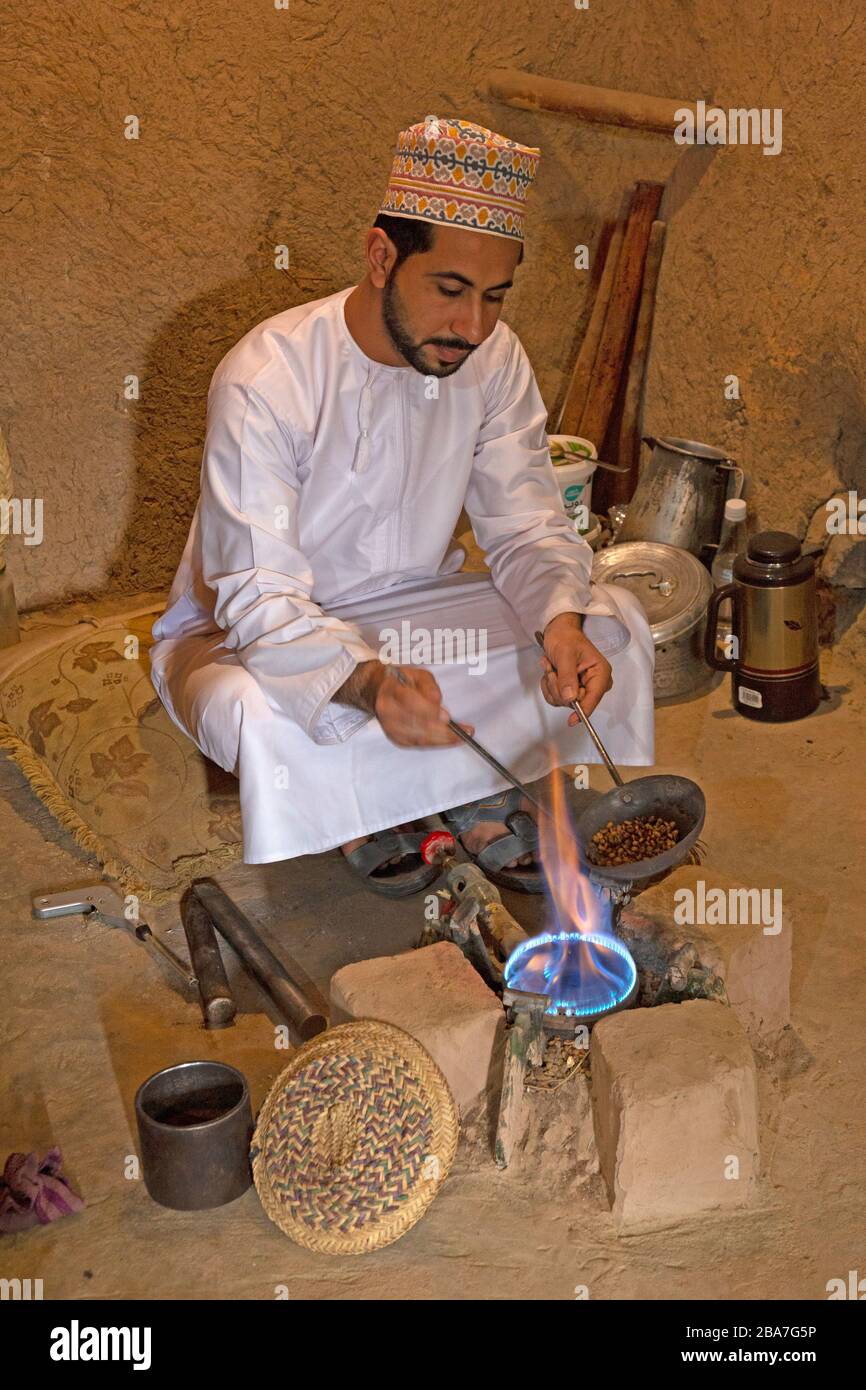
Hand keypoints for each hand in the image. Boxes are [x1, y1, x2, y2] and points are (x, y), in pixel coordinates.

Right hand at [337, 661, 474, 747]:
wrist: (379, 692)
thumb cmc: (400, 681)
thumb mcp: (417, 674)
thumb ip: (429, 687)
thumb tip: (437, 703)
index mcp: (392, 691)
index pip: (410, 703)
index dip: (429, 711)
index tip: (447, 717)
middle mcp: (388, 712)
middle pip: (416, 725)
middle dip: (442, 730)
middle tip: (463, 731)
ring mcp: (390, 727)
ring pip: (419, 738)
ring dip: (442, 740)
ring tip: (461, 738)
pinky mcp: (396, 738)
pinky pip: (418, 744)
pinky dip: (435, 744)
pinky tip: (449, 741)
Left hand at [539, 612, 612, 718]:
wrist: (558, 632)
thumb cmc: (565, 638)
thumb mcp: (565, 654)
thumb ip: (568, 676)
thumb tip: (570, 698)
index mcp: (601, 673)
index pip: (593, 698)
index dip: (583, 710)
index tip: (572, 720)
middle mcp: (594, 684)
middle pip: (575, 702)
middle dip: (558, 688)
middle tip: (552, 670)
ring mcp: (582, 688)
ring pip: (563, 701)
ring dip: (552, 685)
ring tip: (551, 667)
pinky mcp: (571, 690)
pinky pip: (556, 698)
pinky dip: (549, 686)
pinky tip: (550, 671)